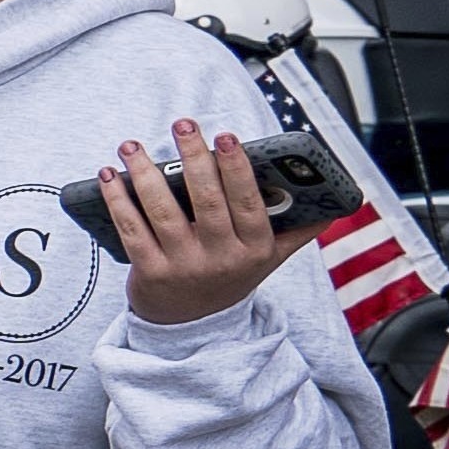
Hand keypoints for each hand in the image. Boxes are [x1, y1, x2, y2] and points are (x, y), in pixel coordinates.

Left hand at [107, 118, 306, 326]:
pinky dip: (118, 200)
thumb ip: (298, 228)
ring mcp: (184, 266)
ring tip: (133, 145)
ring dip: (146, 174)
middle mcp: (222, 258)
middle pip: (206, 201)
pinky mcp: (150, 273)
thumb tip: (339, 199)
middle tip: (183, 124)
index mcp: (255, 247)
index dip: (237, 169)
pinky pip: (131, 229)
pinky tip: (110, 175)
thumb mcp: (270, 257)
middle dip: (193, 158)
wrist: (192, 325)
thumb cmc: (232, 275)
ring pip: (163, 211)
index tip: (228, 137)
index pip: (249, 203)